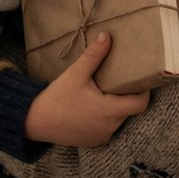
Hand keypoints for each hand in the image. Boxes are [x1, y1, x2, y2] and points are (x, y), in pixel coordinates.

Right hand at [24, 33, 149, 147]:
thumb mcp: (76, 74)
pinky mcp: (93, 142)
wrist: (34, 122)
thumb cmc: (57, 98)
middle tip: (120, 80)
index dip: (144, 91)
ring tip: (106, 91)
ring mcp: (101, 136)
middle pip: (129, 110)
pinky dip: (104, 118)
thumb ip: (94, 55)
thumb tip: (107, 35)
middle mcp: (109, 127)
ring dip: (115, 107)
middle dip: (126, 96)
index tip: (140, 79)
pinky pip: (106, 128)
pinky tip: (93, 106)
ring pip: (118, 119)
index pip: (140, 104)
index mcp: (109, 110)